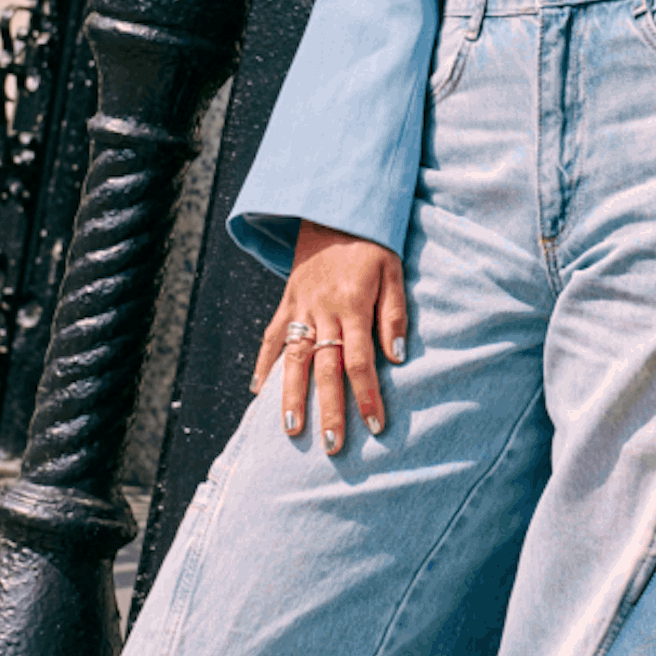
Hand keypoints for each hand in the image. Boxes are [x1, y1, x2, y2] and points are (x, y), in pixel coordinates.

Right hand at [249, 222, 407, 452]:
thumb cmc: (372, 245)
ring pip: (292, 359)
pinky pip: (271, 337)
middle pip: (324, 368)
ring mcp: (300, 307)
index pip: (359, 361)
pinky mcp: (286, 302)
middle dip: (329, 409)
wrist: (334, 209)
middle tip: (333, 446)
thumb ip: (394, 315)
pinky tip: (257, 392)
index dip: (367, 395)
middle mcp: (323, 310)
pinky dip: (262, 364)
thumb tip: (397, 357)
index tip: (375, 425)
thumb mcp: (393, 273)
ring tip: (291, 432)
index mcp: (353, 305)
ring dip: (291, 397)